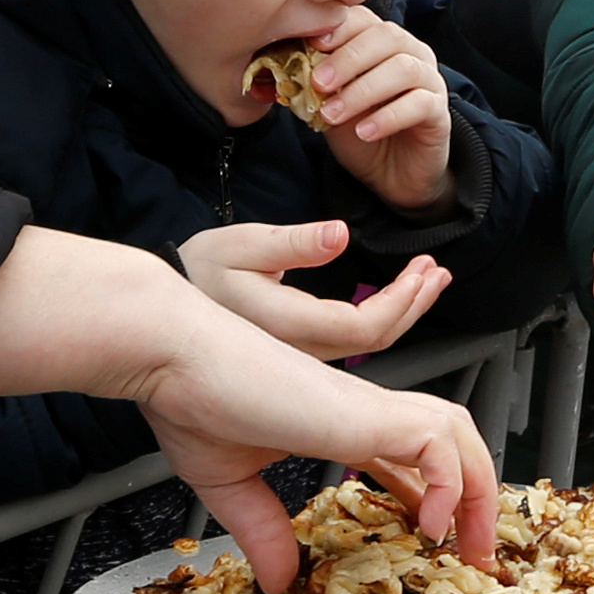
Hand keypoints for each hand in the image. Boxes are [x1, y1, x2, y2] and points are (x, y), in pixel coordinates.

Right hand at [0, 227, 497, 593]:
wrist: (170, 354)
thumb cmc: (190, 399)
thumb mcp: (229, 485)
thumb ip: (262, 530)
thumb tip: (279, 582)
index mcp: (335, 420)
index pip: (408, 454)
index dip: (432, 496)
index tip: (437, 538)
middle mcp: (360, 409)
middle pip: (450, 436)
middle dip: (475, 494)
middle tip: (476, 555)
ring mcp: (365, 406)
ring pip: (456, 430)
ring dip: (476, 488)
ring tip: (468, 544)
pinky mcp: (361, 411)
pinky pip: (434, 441)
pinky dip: (445, 482)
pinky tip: (428, 524)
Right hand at [179, 220, 450, 359]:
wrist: (157, 309)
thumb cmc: (193, 272)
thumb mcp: (239, 245)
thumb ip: (291, 243)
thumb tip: (338, 235)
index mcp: (287, 324)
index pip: (364, 327)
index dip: (403, 301)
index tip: (424, 269)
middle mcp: (297, 351)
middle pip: (375, 341)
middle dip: (414, 303)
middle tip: (436, 272)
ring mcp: (297, 357)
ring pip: (365, 345)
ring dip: (402, 309)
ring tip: (425, 280)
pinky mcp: (294, 353)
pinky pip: (348, 342)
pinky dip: (379, 315)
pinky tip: (390, 297)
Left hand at [304, 7, 454, 210]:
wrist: (392, 174)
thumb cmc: (360, 129)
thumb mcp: (330, 103)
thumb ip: (316, 83)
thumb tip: (282, 70)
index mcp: (384, 42)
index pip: (365, 19)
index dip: (339, 27)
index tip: (312, 45)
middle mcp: (412, 53)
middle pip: (386, 37)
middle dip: (348, 58)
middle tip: (318, 83)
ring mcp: (430, 81)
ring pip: (403, 69)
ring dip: (362, 90)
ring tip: (333, 114)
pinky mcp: (441, 113)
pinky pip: (420, 104)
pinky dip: (388, 116)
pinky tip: (364, 132)